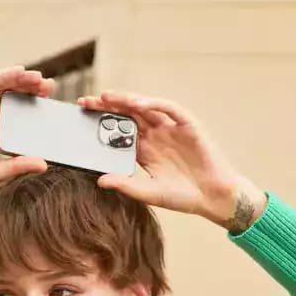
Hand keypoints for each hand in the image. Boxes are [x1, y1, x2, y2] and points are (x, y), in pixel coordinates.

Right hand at [0, 66, 55, 195]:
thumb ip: (16, 166)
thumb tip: (45, 165)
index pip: (13, 113)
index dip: (30, 107)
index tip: (49, 106)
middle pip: (9, 96)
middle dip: (29, 91)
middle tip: (50, 89)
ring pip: (0, 86)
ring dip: (20, 80)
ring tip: (40, 79)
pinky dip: (3, 75)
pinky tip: (20, 71)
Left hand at [76, 91, 267, 232]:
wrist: (213, 198)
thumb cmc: (183, 197)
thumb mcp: (149, 193)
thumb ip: (126, 185)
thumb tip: (99, 180)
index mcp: (144, 150)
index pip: (118, 131)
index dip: (102, 123)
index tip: (82, 118)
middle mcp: (156, 136)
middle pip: (128, 115)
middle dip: (107, 107)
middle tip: (86, 102)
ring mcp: (171, 128)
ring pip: (146, 108)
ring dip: (127, 100)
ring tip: (107, 97)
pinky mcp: (188, 125)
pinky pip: (170, 108)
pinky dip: (155, 104)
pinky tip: (139, 105)